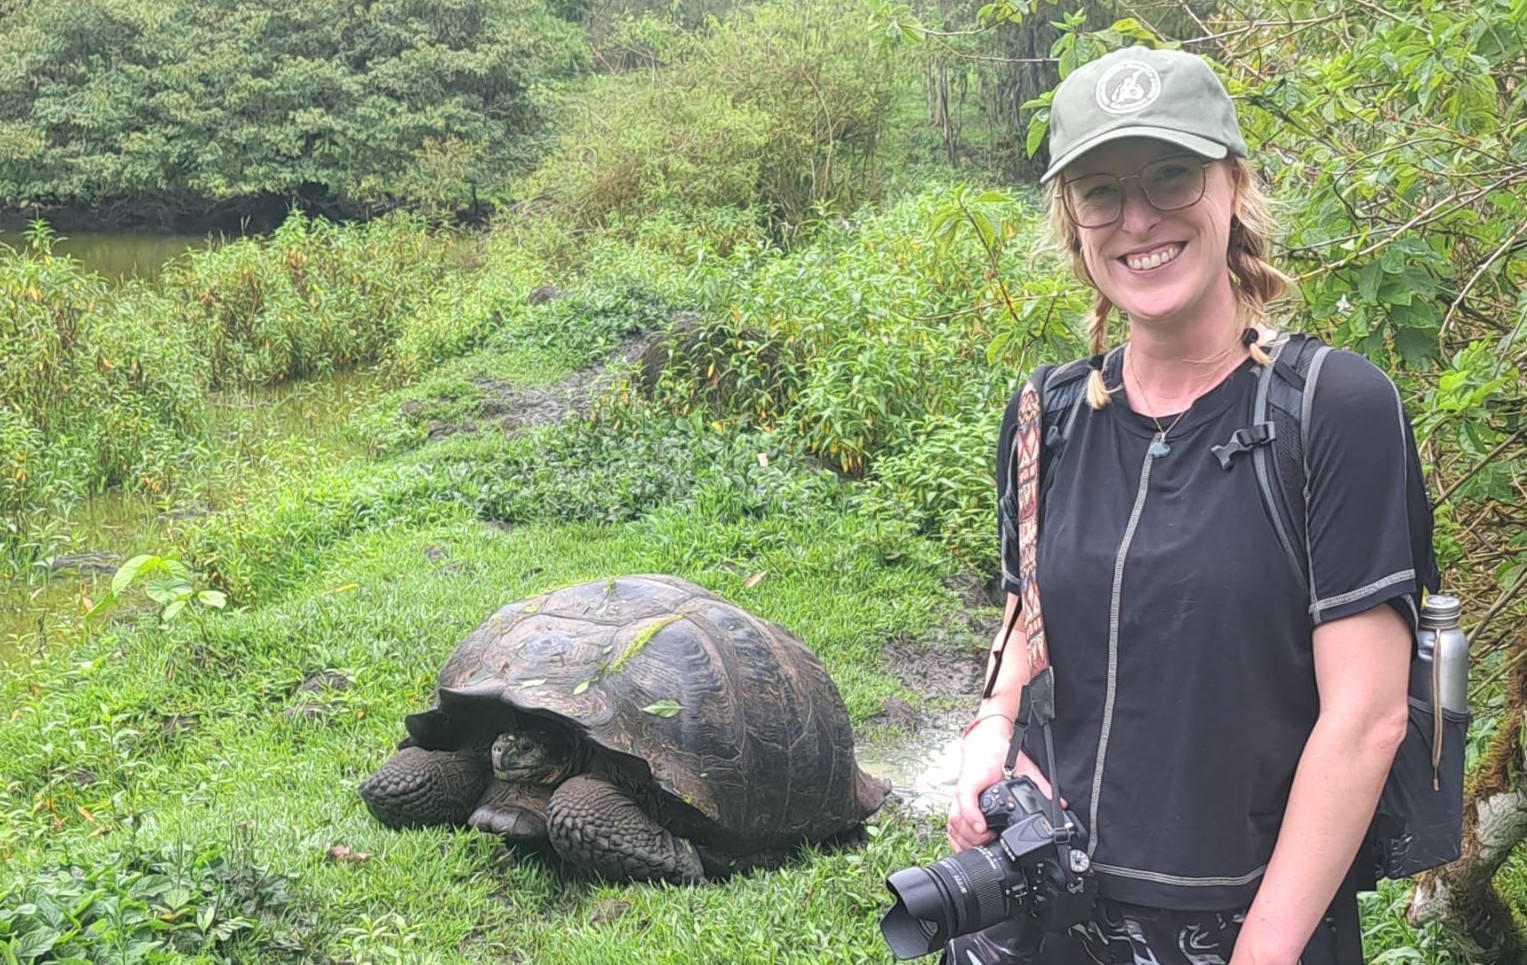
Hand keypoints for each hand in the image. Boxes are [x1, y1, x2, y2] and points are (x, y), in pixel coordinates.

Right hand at [945, 718, 1058, 850]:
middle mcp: (965, 789)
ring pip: (953, 823)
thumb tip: (1059, 803)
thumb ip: (1040, 784)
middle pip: (958, 817)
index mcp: (977, 777)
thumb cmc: (997, 753)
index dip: (972, 814)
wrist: (984, 743)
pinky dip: (957, 838)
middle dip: (973, 835)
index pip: (966, 795)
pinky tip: (967, 846)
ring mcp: (959, 797)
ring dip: (965, 839)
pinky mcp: (958, 804)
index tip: (983, 828)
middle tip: (990, 841)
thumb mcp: (1023, 765)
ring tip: (983, 845)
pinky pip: (952, 824)